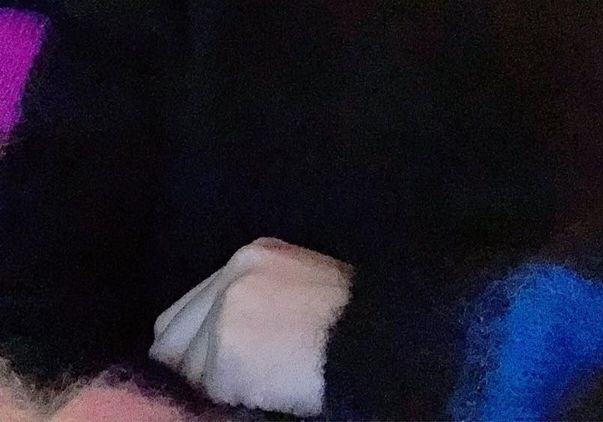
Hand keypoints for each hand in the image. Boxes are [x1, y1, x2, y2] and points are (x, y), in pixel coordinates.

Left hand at [149, 237, 351, 415]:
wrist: (377, 338)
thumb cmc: (349, 320)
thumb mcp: (299, 284)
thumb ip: (253, 298)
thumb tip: (211, 342)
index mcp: (251, 255)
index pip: (188, 308)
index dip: (194, 344)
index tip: (209, 366)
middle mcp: (231, 276)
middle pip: (171, 336)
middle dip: (189, 365)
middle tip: (221, 385)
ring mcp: (226, 312)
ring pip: (186, 369)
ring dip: (210, 385)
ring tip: (251, 386)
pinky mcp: (226, 352)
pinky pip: (207, 393)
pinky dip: (227, 401)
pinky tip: (260, 394)